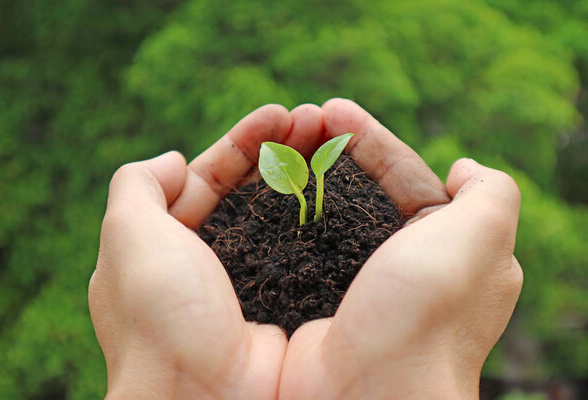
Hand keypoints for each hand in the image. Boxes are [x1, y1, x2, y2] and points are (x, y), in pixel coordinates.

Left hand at [89, 103, 326, 398]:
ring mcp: (247, 283)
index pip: (204, 177)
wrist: (205, 397)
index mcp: (165, 244)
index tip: (277, 114)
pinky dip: (316, 216)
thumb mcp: (128, 236)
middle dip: (277, 149)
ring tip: (331, 138)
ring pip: (276, 214)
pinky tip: (337, 189)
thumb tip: (172, 159)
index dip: (240, 142)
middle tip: (313, 118)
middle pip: (246, 191)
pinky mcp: (282, 301)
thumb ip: (137, 186)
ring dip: (300, 174)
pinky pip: (299, 248)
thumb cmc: (161, 315)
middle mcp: (206, 262)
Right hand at [279, 99, 522, 398]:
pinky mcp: (319, 300)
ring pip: (330, 212)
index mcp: (450, 250)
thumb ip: (490, 194)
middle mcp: (406, 268)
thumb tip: (464, 168)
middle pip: (366, 191)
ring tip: (277, 141)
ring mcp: (358, 286)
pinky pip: (301, 243)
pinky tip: (266, 190)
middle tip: (300, 119)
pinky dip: (286, 212)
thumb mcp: (481, 239)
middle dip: (335, 149)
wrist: (367, 394)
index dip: (372, 140)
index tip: (333, 110)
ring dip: (306, 173)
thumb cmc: (427, 315)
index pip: (409, 177)